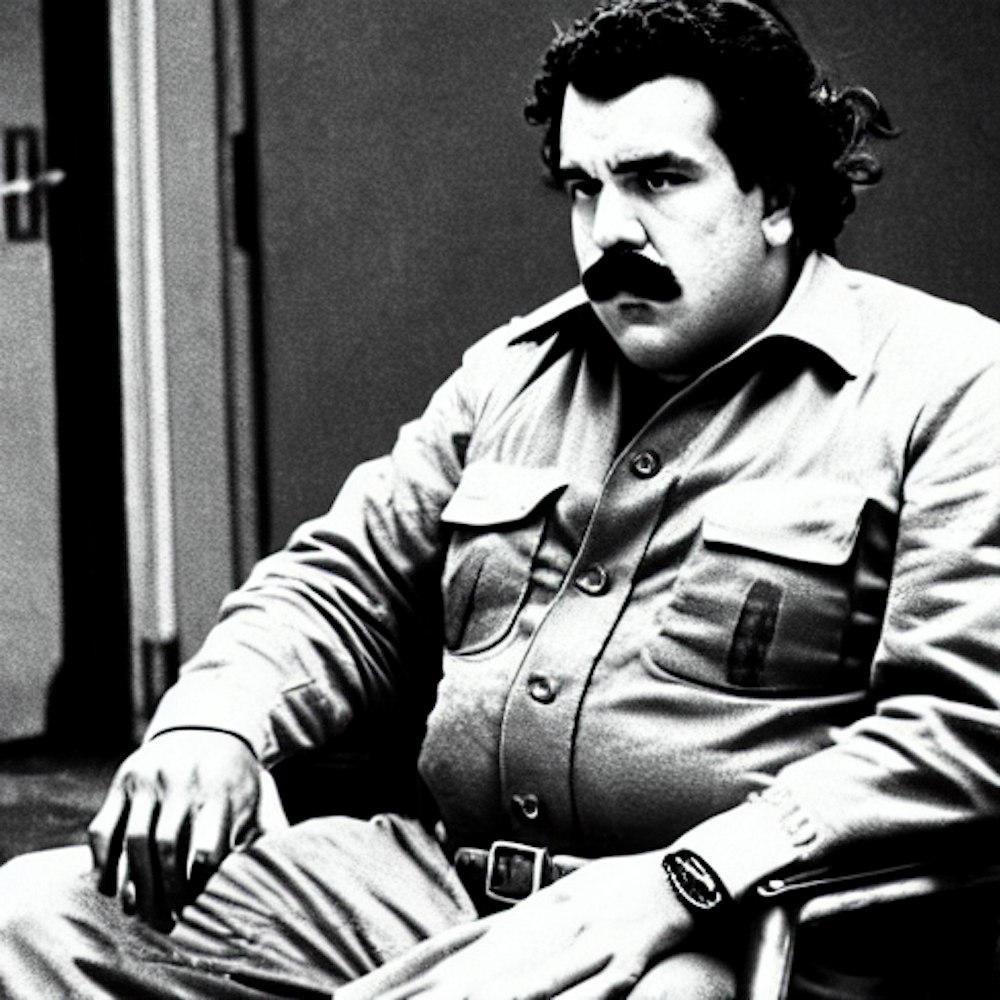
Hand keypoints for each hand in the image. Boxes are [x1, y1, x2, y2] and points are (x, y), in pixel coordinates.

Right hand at [88, 729, 286, 929]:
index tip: (196, 909)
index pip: (207, 849)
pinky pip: (104, 829)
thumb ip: (262, 836)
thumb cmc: (235, 778)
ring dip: (133, 885)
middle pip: (168, 849)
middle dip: (164, 893)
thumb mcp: (255, 799)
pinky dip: (102, 862)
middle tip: (165, 923)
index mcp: (221, 791)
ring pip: (134, 842)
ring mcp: (150, 780)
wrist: (206, 726)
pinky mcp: (124, 780)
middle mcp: (184, 783)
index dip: (199, 885)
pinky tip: (110, 887)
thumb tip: (272, 879)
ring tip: (138, 912)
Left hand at [379, 850, 694, 999]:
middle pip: (467, 974)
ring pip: (517, 986)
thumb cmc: (616, 889)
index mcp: (522, 913)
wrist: (685, 871)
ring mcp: (582, 944)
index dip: (395, 978)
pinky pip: (585, 994)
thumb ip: (512, 921)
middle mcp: (542, 926)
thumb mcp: (558, 896)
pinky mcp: (625, 963)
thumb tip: (464, 939)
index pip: (447, 950)